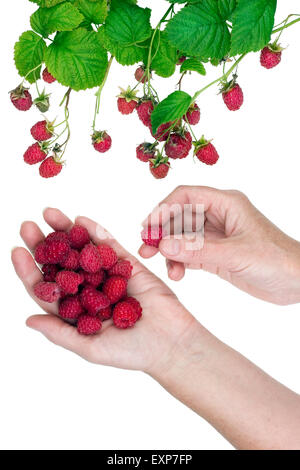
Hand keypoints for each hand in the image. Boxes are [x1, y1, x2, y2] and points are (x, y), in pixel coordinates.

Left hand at [11, 208, 196, 371]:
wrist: (171, 343)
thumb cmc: (132, 352)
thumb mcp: (90, 347)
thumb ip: (60, 333)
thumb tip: (27, 320)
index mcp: (77, 311)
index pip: (48, 288)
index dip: (30, 271)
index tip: (17, 251)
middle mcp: (90, 290)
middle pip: (61, 264)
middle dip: (44, 244)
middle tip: (27, 225)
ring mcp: (108, 275)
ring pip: (83, 250)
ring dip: (66, 231)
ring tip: (50, 213)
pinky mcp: (128, 265)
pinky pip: (110, 245)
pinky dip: (96, 232)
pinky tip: (81, 220)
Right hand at [139, 186, 299, 305]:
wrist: (298, 281)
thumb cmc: (277, 259)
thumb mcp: (236, 254)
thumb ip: (198, 250)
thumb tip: (163, 245)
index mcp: (226, 203)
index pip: (185, 197)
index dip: (163, 209)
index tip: (148, 227)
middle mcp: (218, 216)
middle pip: (179, 217)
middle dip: (162, 232)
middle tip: (146, 249)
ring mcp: (216, 236)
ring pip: (182, 237)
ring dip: (169, 250)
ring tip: (163, 267)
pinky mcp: (216, 255)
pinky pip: (190, 254)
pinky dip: (180, 263)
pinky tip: (178, 274)